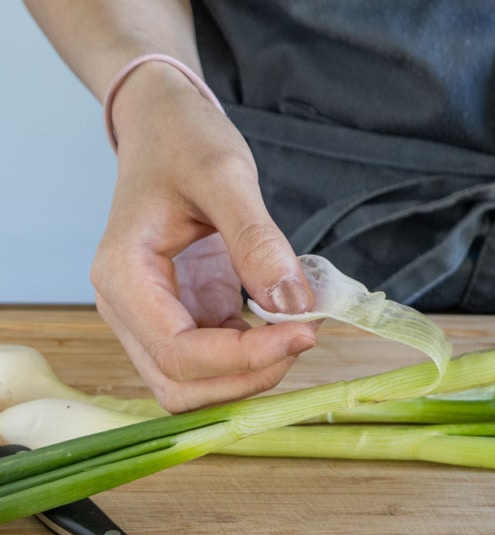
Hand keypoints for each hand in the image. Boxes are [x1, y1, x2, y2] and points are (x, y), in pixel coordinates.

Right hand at [92, 61, 315, 411]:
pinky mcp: (185, 311)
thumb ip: (256, 239)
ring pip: (195, 383)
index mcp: (123, 276)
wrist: (163, 123)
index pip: (178, 352)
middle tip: (304, 335)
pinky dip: (253, 355)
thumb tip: (293, 303)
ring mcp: (153, 315)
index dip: (244, 358)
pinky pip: (215, 358)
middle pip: (181, 384)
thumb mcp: (224, 175)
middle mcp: (128, 307)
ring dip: (250, 373)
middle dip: (247, 376)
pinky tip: (287, 323)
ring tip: (298, 330)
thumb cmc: (181, 139)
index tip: (304, 332)